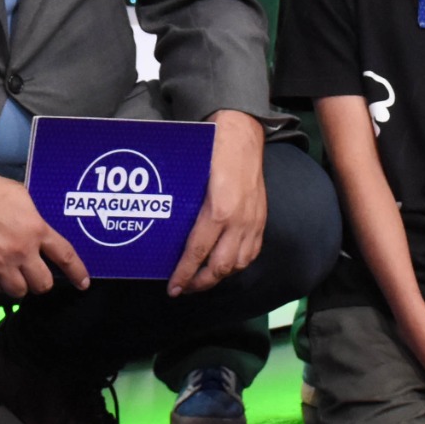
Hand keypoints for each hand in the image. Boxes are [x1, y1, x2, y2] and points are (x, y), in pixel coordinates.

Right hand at [0, 160, 89, 299]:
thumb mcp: (22, 197)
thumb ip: (35, 220)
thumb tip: (43, 236)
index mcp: (36, 229)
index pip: (65, 257)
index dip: (77, 273)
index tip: (83, 284)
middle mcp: (21, 250)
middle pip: (43, 284)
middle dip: (40, 281)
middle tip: (32, 272)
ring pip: (19, 291)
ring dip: (17, 284)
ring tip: (9, 270)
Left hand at [168, 111, 267, 296]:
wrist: (242, 135)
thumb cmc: (213, 151)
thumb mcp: (192, 178)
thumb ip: (183, 206)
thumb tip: (162, 231)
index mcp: (218, 210)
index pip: (198, 252)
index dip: (184, 274)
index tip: (172, 287)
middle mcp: (239, 221)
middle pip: (219, 267)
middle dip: (199, 283)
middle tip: (182, 288)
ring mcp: (253, 222)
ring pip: (237, 264)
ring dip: (218, 277)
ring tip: (200, 280)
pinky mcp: (261, 220)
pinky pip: (251, 253)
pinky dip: (236, 265)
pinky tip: (223, 266)